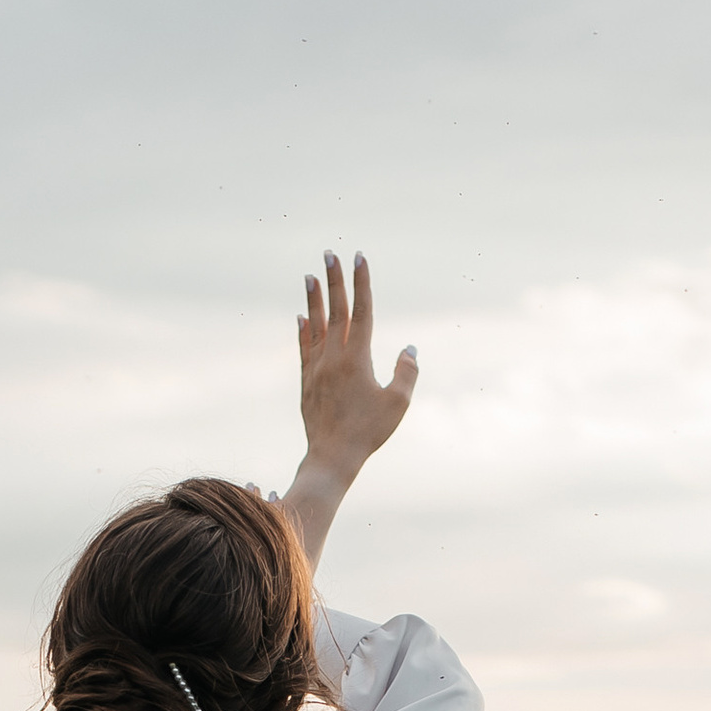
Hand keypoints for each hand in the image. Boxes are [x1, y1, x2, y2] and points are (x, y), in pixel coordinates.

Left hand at [295, 251, 416, 489]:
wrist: (332, 456)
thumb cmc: (369, 432)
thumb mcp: (397, 403)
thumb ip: (406, 373)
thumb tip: (409, 348)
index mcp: (357, 358)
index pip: (361, 311)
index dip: (361, 282)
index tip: (359, 258)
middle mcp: (334, 357)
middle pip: (336, 310)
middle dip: (335, 280)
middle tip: (330, 254)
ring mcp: (317, 368)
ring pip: (315, 325)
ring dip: (314, 299)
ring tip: (310, 275)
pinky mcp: (307, 381)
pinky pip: (305, 348)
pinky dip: (304, 330)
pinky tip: (301, 317)